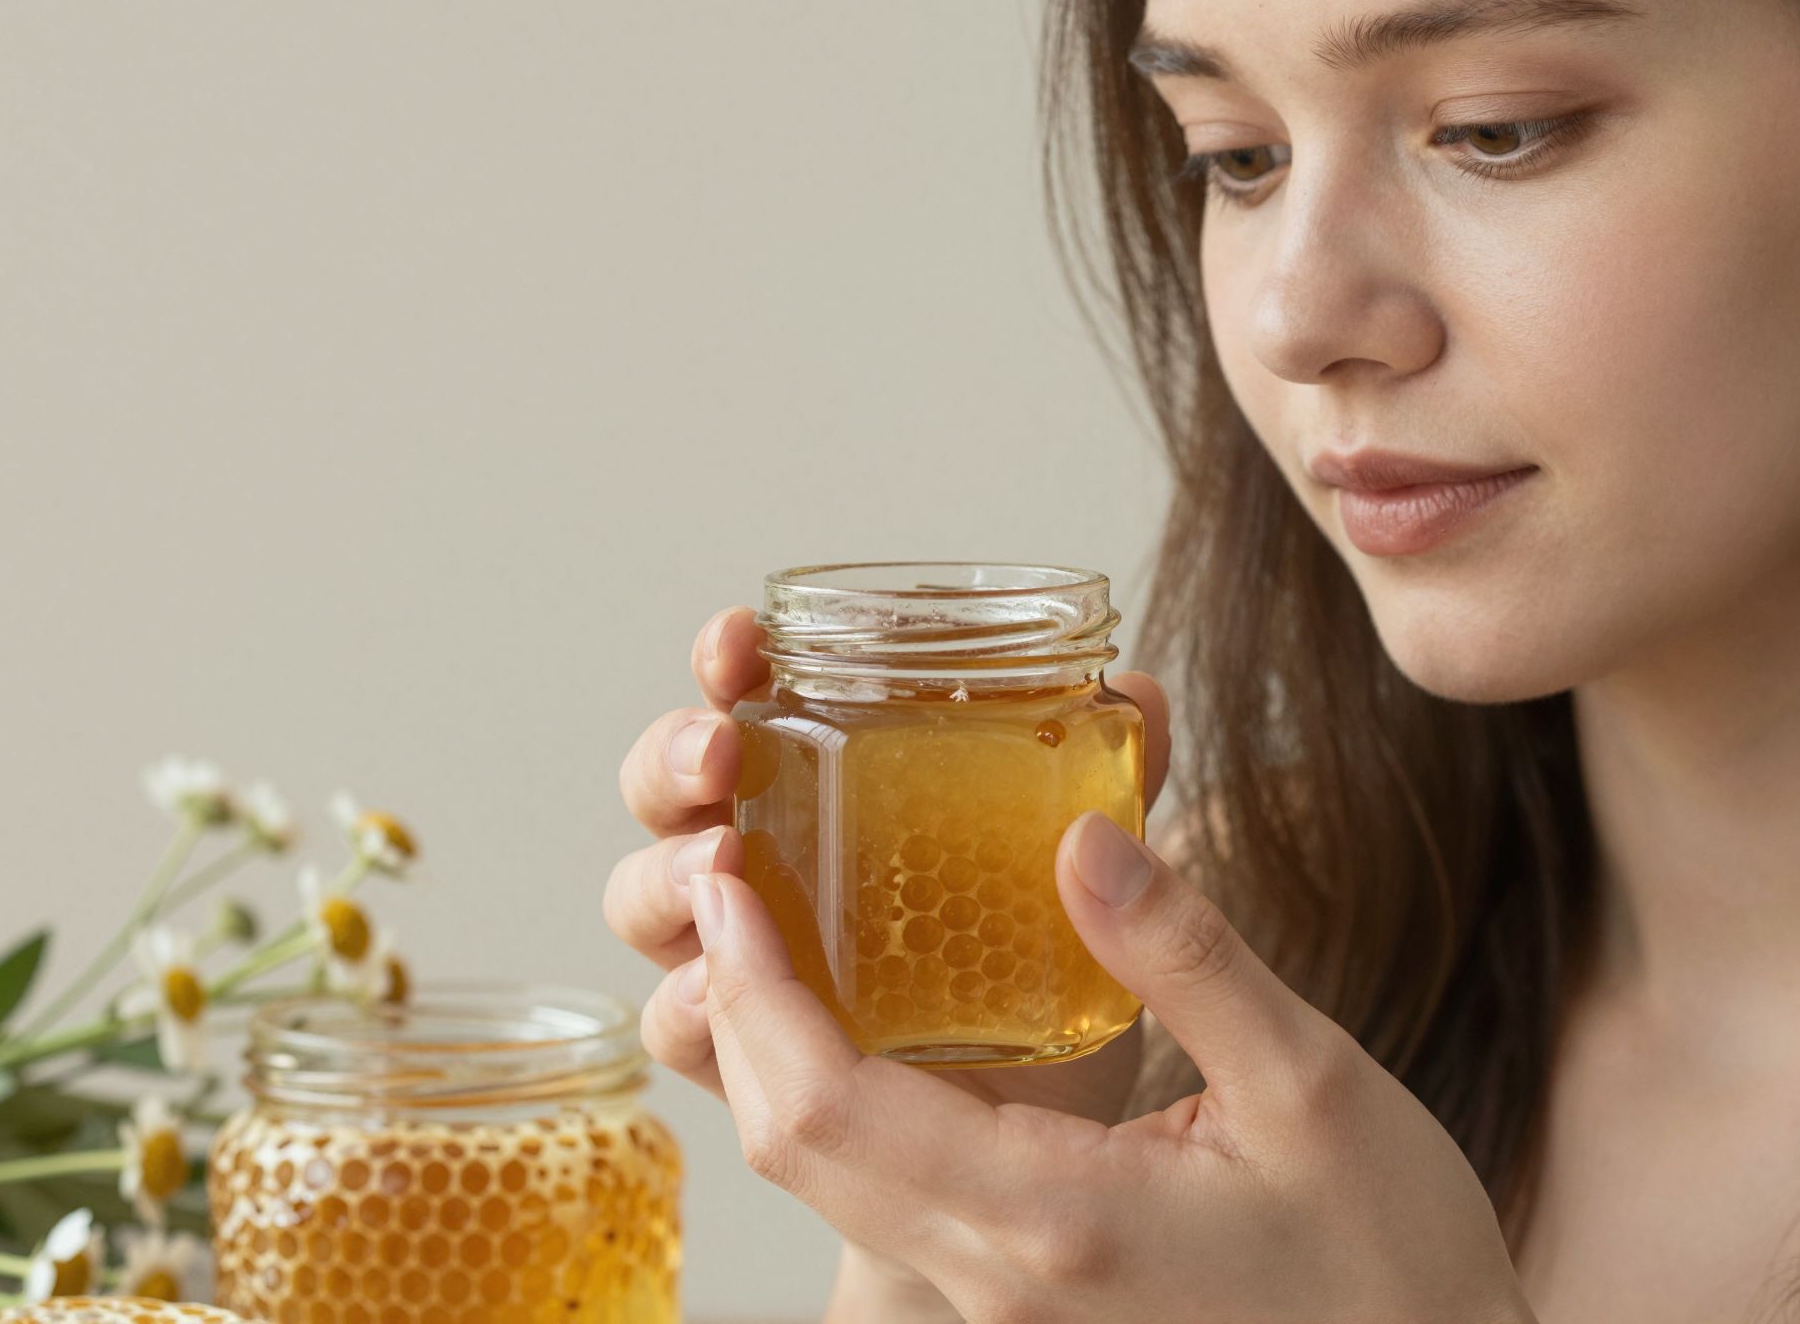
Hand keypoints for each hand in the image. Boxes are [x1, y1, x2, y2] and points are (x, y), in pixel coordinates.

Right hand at [603, 601, 1172, 1112]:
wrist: (1104, 1163)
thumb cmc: (1090, 1002)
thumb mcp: (1119, 882)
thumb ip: (1125, 794)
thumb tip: (1143, 689)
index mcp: (852, 800)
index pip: (760, 710)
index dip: (731, 669)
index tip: (744, 635)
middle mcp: (787, 878)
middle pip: (675, 803)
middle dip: (668, 764)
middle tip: (720, 748)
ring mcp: (767, 978)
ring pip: (657, 913)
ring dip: (663, 877)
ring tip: (725, 860)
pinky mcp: (766, 1082)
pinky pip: (689, 1041)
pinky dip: (686, 1007)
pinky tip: (716, 989)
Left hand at [683, 805, 1534, 1323]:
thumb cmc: (1393, 1263)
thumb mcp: (1312, 1088)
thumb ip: (1187, 957)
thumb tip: (1081, 833)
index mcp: (1053, 1222)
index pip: (828, 1108)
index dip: (756, 988)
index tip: (731, 880)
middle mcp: (996, 1281)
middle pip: (795, 1149)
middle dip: (740, 1008)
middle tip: (732, 879)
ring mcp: (1001, 1308)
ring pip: (828, 1182)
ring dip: (780, 1055)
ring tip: (783, 933)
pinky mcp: (1024, 1307)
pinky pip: (888, 1200)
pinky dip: (843, 1104)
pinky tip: (876, 1023)